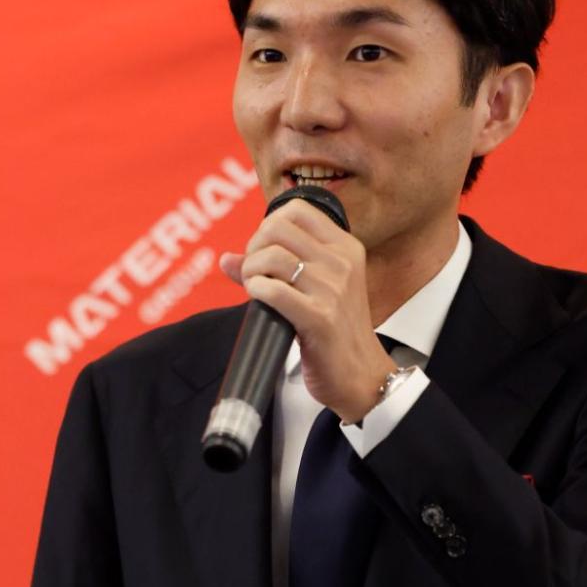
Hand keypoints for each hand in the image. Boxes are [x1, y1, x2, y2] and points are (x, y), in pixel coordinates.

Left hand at [218, 201, 397, 422]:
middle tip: (255, 273)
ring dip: (250, 272)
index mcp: (346, 247)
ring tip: (254, 288)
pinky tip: (258, 300)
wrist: (360, 375)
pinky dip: (255, 291)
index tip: (264, 251)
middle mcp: (342, 263)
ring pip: (272, 257)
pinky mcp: (320, 318)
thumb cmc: (334, 332)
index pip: (296, 211)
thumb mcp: (316, 290)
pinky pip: (273, 290)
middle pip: (277, 229)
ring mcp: (333, 290)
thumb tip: (225, 259)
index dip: (268, 226)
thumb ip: (275, 268)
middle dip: (254, 248)